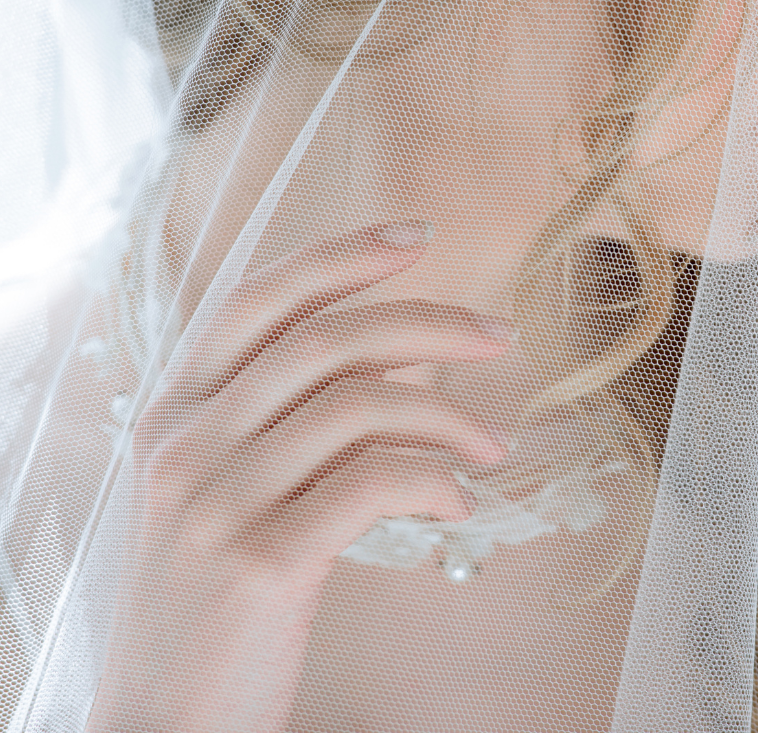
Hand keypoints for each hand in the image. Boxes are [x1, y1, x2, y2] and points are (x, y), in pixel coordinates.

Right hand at [88, 222, 510, 732]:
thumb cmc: (213, 607)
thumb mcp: (230, 493)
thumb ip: (295, 420)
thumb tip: (404, 359)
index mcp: (173, 413)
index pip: (260, 298)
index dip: (342, 253)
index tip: (417, 234)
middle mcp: (185, 443)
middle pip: (326, 339)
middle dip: (428, 321)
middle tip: (501, 333)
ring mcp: (217, 502)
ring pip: (360, 402)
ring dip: (449, 414)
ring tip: (494, 446)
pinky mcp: (262, 563)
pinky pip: (374, 483)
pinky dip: (435, 479)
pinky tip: (459, 505)